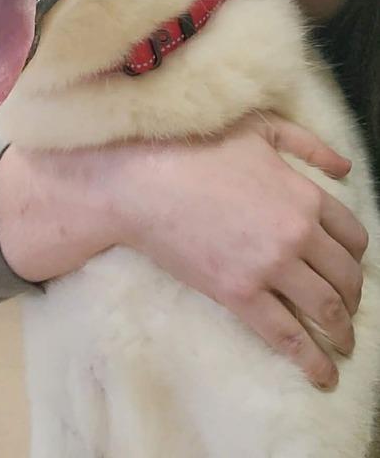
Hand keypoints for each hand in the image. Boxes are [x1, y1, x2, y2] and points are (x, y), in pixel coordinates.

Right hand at [117, 112, 367, 390]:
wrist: (146, 180)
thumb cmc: (199, 147)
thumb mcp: (260, 128)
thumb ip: (308, 144)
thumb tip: (344, 168)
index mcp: (304, 195)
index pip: (352, 235)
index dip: (356, 256)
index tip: (350, 267)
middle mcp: (297, 233)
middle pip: (345, 275)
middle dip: (353, 297)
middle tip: (348, 309)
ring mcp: (270, 266)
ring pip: (324, 308)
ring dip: (341, 331)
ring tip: (342, 345)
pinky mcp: (240, 293)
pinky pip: (286, 334)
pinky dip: (310, 359)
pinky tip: (322, 373)